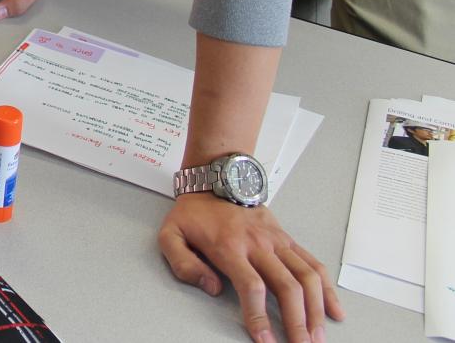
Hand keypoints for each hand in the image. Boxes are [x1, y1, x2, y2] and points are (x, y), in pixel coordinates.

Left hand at [159, 194, 342, 342]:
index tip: (265, 340)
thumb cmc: (194, 212)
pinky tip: (335, 311)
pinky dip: (327, 289)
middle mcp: (259, 244)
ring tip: (317, 337)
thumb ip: (183, 264)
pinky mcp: (287, 239)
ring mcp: (277, 241)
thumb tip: (211, 288)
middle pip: (287, 287)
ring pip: (307, 278)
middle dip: (297, 323)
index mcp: (230, 246)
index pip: (251, 286)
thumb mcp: (170, 234)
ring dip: (316, 310)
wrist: (215, 179)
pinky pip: (313, 264)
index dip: (260, 316)